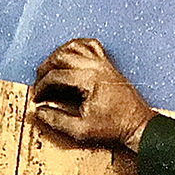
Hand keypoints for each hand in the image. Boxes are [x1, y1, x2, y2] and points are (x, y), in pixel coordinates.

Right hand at [31, 38, 155, 150]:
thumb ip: (57, 120)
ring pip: (73, 46)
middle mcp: (96, 66)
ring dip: (57, 55)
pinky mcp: (107, 64)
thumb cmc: (113, 127)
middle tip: (39, 83)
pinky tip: (69, 55)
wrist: (136, 125)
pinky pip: (89, 45)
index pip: (56, 75)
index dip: (42, 87)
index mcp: (89, 80)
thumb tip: (39, 112)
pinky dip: (76, 46)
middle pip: (61, 56)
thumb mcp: (81, 130)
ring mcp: (103, 63)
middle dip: (45, 69)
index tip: (37, 98)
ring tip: (49, 69)